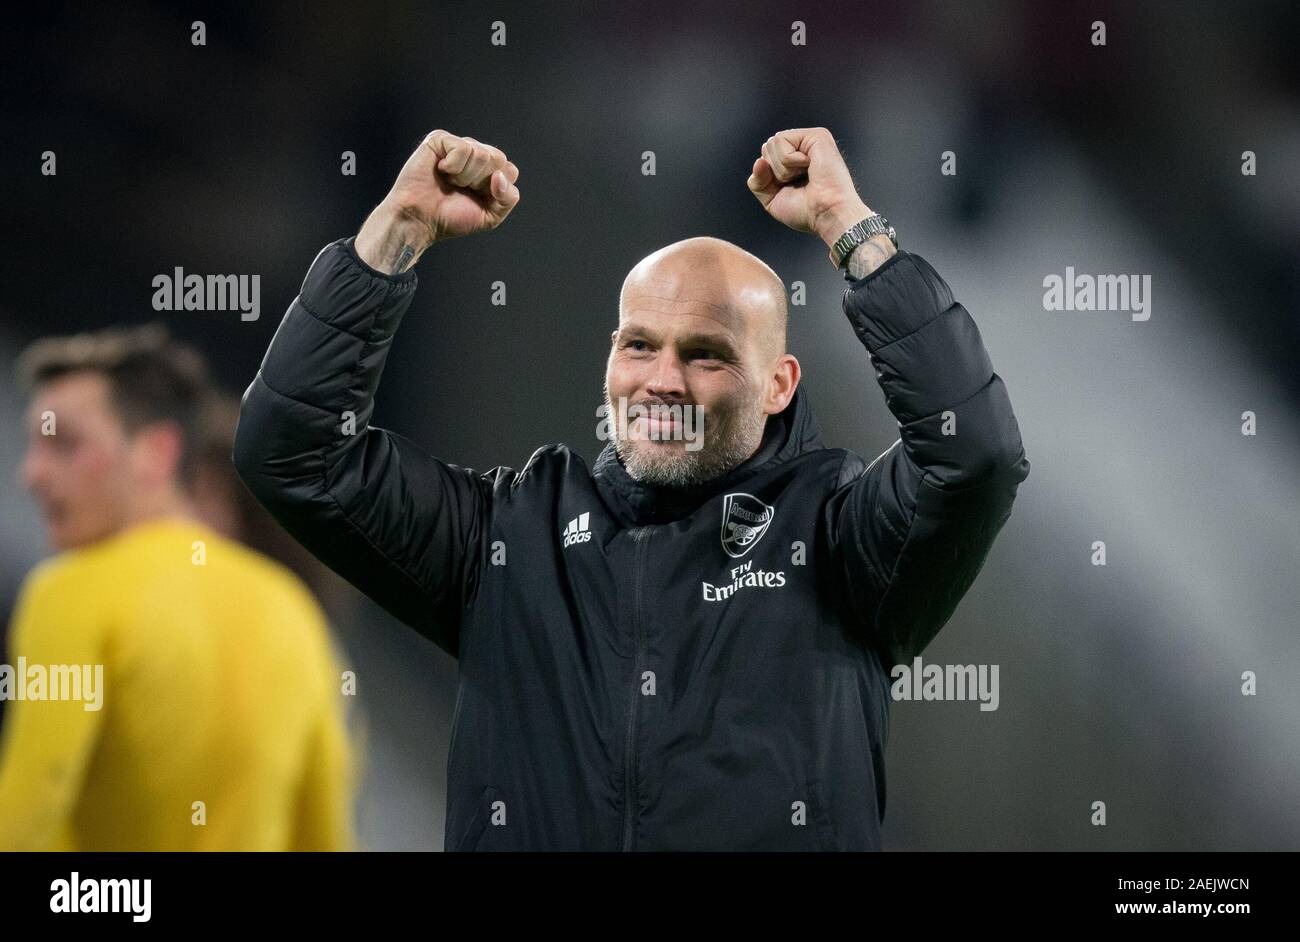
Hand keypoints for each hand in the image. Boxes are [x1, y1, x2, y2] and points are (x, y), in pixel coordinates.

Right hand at [356, 130, 520, 272]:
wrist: (419, 219)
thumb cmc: (450, 217)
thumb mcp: (490, 216)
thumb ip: (508, 198)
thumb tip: (500, 176)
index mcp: (487, 171)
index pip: (510, 170)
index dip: (497, 189)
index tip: (477, 198)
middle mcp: (474, 155)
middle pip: (499, 159)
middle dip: (481, 182)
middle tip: (461, 189)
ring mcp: (457, 146)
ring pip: (482, 154)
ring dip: (466, 176)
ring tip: (449, 181)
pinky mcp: (440, 140)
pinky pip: (463, 147)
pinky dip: (454, 166)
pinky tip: (440, 170)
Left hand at [746, 127, 870, 246]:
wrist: (826, 214)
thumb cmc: (806, 211)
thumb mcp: (771, 199)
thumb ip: (758, 182)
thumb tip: (759, 161)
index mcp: (794, 161)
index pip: (764, 159)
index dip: (768, 178)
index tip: (790, 189)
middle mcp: (802, 148)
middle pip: (766, 148)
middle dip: (775, 172)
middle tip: (798, 181)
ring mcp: (809, 140)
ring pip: (771, 144)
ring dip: (783, 168)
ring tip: (805, 175)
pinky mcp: (816, 135)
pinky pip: (781, 140)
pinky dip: (789, 160)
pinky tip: (809, 166)